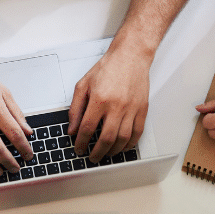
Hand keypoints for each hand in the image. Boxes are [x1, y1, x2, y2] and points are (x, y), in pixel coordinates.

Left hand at [68, 43, 151, 160]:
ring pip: (123, 139)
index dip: (81, 142)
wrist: (131, 56)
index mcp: (99, 99)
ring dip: (113, 151)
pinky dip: (130, 144)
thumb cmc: (108, 68)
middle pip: (106, 138)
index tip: (79, 148)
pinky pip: (137, 132)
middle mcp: (116, 106)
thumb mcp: (83, 85)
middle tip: (92, 157)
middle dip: (97, 152)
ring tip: (106, 154)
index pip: (87, 128)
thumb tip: (72, 128)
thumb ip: (75, 108)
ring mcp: (131, 108)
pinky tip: (123, 147)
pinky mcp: (142, 109)